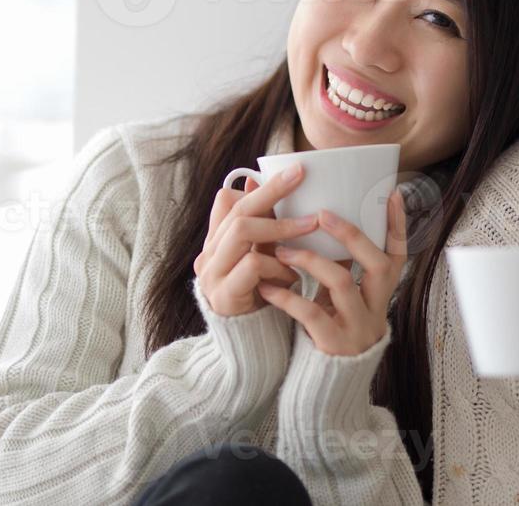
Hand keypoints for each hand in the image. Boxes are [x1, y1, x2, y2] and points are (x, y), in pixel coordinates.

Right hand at [194, 163, 319, 316]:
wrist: (250, 347)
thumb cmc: (262, 297)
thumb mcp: (265, 258)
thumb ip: (268, 229)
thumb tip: (274, 190)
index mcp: (216, 242)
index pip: (226, 200)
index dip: (258, 187)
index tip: (292, 172)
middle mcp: (208, 255)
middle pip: (237, 210)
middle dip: (272, 192)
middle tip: (301, 177)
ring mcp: (212, 275)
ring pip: (242, 231)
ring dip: (280, 227)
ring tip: (310, 226)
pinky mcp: (223, 295)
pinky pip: (252, 265)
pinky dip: (277, 266)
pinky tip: (293, 277)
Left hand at [258, 189, 408, 356]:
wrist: (328, 382)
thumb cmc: (332, 327)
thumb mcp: (342, 297)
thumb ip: (340, 266)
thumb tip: (323, 221)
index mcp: (381, 293)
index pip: (398, 255)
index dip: (398, 226)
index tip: (391, 194)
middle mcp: (376, 308)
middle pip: (376, 264)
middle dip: (351, 235)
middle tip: (322, 214)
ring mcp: (357, 326)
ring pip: (341, 283)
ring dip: (310, 260)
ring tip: (281, 249)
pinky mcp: (333, 343)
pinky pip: (310, 312)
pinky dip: (286, 296)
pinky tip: (266, 286)